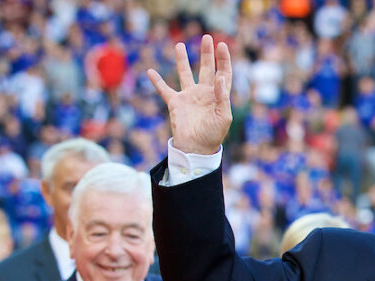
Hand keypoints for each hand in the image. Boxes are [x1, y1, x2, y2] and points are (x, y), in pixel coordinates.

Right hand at [147, 34, 231, 154]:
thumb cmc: (213, 135)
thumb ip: (222, 96)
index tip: (222, 45)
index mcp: (217, 95)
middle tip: (206, 38)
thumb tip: (220, 76)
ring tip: (180, 45)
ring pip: (185, 73)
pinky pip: (164, 89)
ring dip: (182, 59)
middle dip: (207, 53)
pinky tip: (150, 71)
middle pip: (206, 68)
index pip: (223, 73)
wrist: (196, 148)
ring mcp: (189, 96)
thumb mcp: (224, 116)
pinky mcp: (175, 103)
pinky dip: (157, 81)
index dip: (223, 59)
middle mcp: (203, 93)